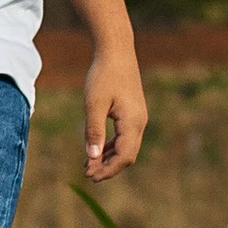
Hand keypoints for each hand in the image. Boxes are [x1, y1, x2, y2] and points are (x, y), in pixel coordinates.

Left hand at [83, 45, 148, 179]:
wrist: (116, 51)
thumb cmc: (103, 75)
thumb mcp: (94, 103)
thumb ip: (93, 131)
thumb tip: (92, 158)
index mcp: (132, 122)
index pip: (124, 156)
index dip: (107, 169)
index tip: (90, 176)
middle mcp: (139, 122)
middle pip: (127, 155)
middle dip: (108, 167)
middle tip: (87, 174)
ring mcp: (138, 118)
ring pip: (126, 147)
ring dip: (109, 157)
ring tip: (89, 164)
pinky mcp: (133, 113)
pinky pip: (124, 137)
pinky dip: (111, 146)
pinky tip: (97, 149)